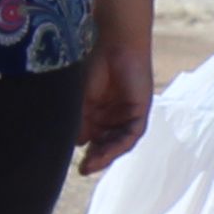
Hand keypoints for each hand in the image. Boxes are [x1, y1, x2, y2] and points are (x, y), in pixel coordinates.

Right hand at [76, 40, 152, 175]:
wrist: (114, 44)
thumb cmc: (93, 64)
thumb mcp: (81, 98)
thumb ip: (79, 122)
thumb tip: (76, 145)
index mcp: (96, 113)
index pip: (91, 140)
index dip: (84, 153)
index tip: (73, 165)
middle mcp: (111, 116)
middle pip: (104, 144)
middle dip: (95, 158)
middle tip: (83, 170)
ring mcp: (126, 115)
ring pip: (117, 142)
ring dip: (106, 155)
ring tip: (93, 164)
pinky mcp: (140, 112)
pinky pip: (131, 135)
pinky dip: (119, 145)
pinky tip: (108, 151)